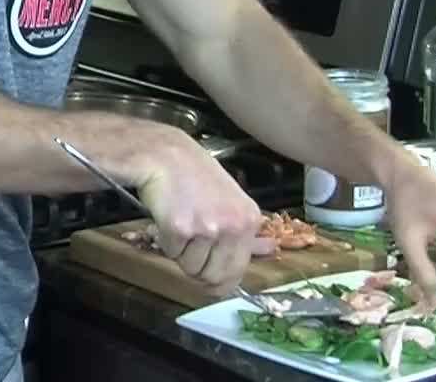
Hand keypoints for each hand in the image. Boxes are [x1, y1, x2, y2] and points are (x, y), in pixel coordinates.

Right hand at [131, 131, 263, 295]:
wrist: (165, 154)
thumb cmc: (195, 175)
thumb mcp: (231, 199)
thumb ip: (247, 230)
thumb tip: (270, 250)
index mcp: (249, 220)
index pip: (237, 271)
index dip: (219, 280)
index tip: (208, 278)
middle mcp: (233, 225)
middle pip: (214, 277)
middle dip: (197, 269)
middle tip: (189, 246)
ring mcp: (208, 228)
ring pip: (190, 268)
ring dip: (180, 252)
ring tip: (181, 221)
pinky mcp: (181, 228)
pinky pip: (171, 254)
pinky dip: (165, 240)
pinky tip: (169, 216)